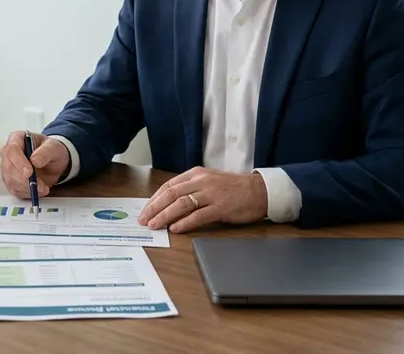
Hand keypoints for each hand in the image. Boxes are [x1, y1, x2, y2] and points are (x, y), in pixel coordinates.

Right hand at [0, 131, 69, 199]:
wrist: (54, 162)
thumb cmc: (51, 150)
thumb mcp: (53, 147)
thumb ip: (45, 152)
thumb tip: (34, 161)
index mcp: (17, 139)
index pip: (12, 150)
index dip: (19, 162)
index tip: (29, 173)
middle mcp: (8, 153)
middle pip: (8, 168)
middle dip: (23, 180)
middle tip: (40, 185)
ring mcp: (8, 168)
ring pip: (10, 181)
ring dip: (27, 188)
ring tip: (43, 188)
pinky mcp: (11, 181)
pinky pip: (14, 190)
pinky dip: (26, 193)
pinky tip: (37, 191)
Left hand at [137, 167, 268, 232]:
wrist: (260, 191)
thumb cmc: (234, 188)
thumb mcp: (209, 181)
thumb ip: (191, 188)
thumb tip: (168, 203)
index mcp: (196, 174)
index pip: (169, 185)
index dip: (154, 199)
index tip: (145, 210)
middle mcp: (201, 181)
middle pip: (171, 194)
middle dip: (154, 208)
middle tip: (143, 220)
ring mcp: (211, 194)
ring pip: (181, 204)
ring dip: (165, 216)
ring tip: (155, 225)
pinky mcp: (221, 207)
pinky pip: (198, 215)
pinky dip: (184, 223)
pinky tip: (175, 228)